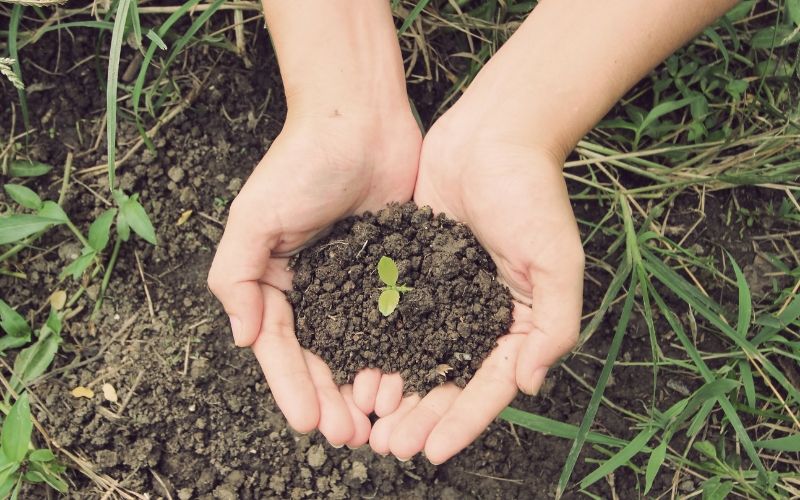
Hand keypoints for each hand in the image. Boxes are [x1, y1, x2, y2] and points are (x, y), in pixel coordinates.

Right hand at [208, 111, 420, 445]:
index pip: (281, 346)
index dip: (292, 388)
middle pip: (320, 357)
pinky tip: (408, 382)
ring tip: (377, 423)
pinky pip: (394, 320)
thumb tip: (241, 339)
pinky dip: (397, 353)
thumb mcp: (254, 217)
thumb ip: (235, 277)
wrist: (359, 119)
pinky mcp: (394, 270)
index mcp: (277, 281)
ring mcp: (357, 282)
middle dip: (330, 399)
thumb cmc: (301, 162)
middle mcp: (316, 289)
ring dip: (363, 387)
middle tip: (349, 436)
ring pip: (359, 348)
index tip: (310, 424)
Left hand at [367, 106, 583, 462]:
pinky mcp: (414, 268)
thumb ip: (553, 326)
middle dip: (420, 416)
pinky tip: (353, 369)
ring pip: (415, 355)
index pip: (489, 386)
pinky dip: (376, 345)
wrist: (494, 133)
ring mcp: (444, 293)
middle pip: (447, 380)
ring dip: (395, 390)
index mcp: (517, 321)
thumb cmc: (533, 194)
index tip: (432, 452)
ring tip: (366, 419)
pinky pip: (392, 317)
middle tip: (388, 446)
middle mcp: (480, 314)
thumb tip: (529, 385)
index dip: (462, 422)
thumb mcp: (558, 261)